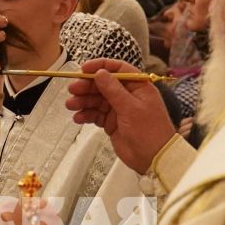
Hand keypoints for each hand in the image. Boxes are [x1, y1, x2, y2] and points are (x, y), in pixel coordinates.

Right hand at [65, 57, 177, 174]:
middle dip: (87, 86)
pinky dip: (86, 115)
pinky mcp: (111, 122)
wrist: (153, 158)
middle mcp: (127, 95)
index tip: (83, 69)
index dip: (100, 66)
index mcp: (137, 86)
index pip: (118, 69)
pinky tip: (78, 118)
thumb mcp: (131, 107)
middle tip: (73, 90)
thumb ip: (113, 90)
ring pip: (97, 100)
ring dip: (83, 101)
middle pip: (103, 84)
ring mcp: (119, 109)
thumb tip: (100, 73)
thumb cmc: (150, 131)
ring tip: (71, 105)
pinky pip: (96, 115)